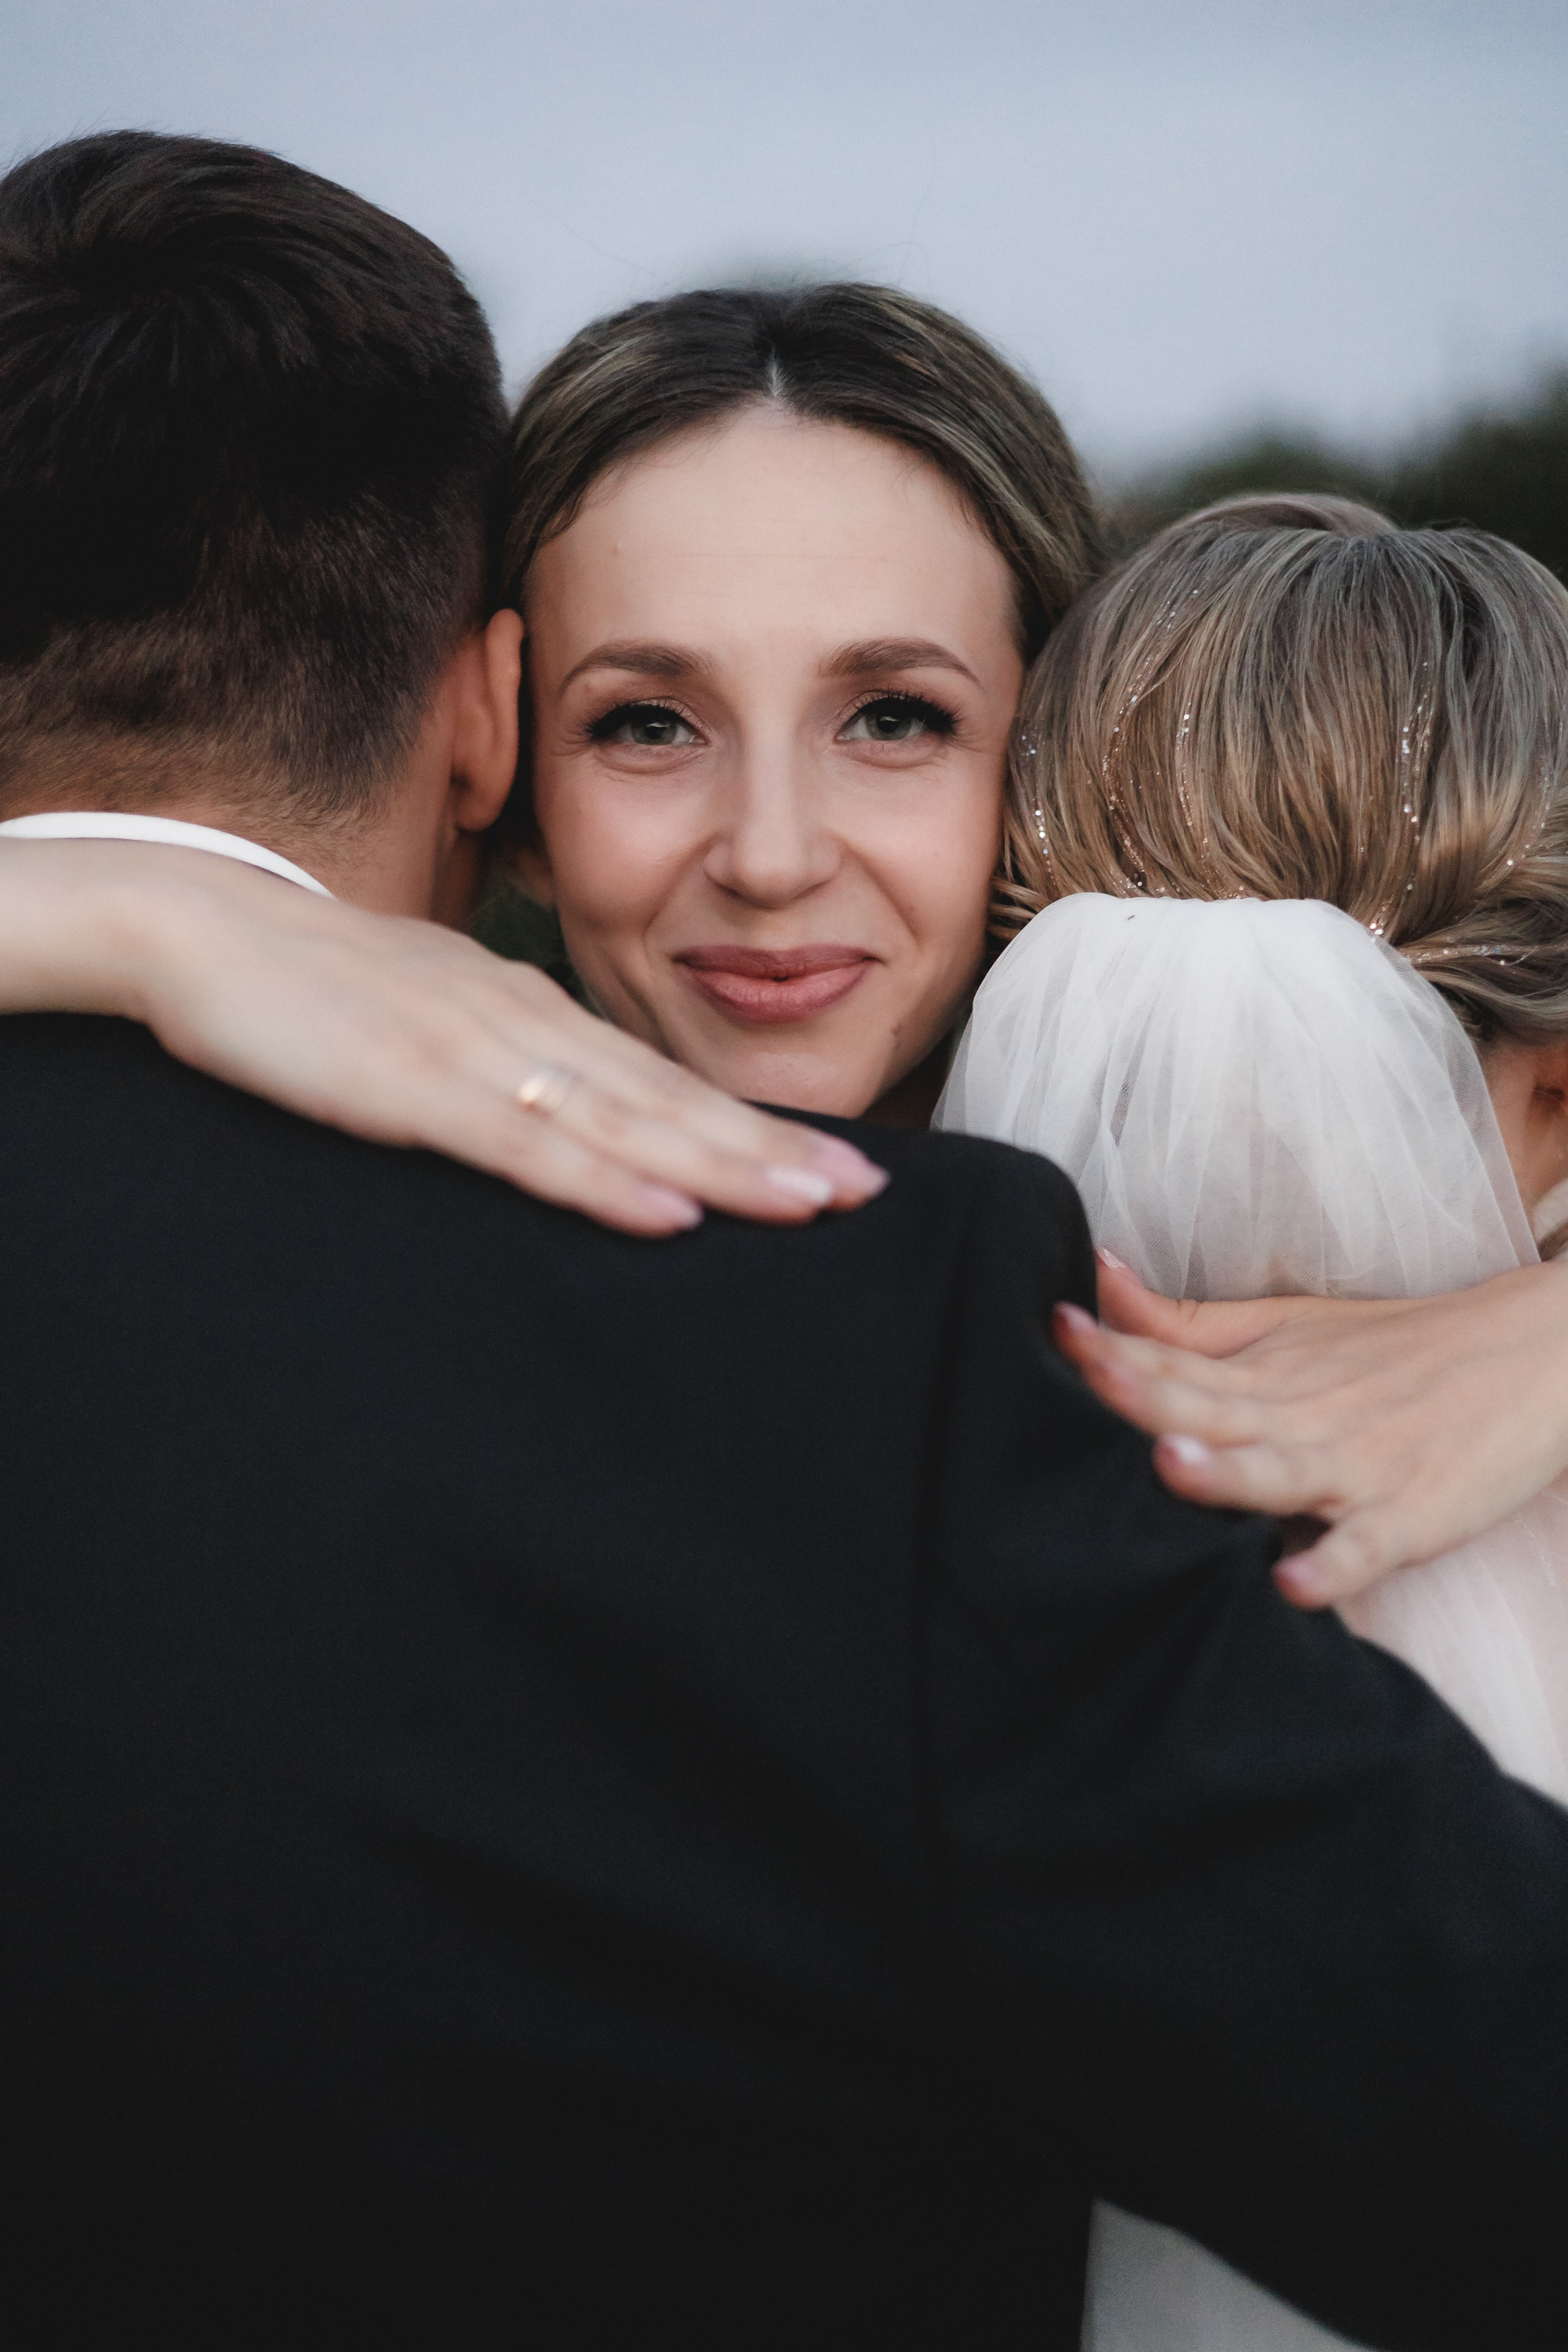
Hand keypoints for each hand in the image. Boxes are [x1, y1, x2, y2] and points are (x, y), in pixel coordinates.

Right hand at [3, 843, 886, 1234]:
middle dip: (771, 1150)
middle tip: (867, 1193)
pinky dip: (606, 1179)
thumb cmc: (311, 982)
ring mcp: (473, 1054)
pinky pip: (528, 1144)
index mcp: (526, 1009)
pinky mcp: (413, 1088)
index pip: (658, 1080)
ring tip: (811, 1204)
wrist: (197, 923)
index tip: (832, 1167)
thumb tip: (563, 1110)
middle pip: (668, 1100)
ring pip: (623, 1121)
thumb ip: (500, 1062)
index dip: (750, 1126)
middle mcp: (522, 1024)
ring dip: (722, 1166)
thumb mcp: (426, 1019)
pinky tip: (669, 1209)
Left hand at [1053, 1248, 1567, 1607]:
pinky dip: (1334, 1565)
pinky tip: (1294, 1583)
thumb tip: (1095, 1273)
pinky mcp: (1411, 1515)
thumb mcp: (1288, 1326)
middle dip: (1146, 1398)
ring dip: (1227, 1473)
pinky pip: (1366, 1547)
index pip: (1174, 1359)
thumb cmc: (1392, 1350)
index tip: (1052, 1328)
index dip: (1112, 1350)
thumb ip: (1185, 1321)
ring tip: (1174, 1467)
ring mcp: (1356, 1467)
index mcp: (1263, 1371)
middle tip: (1088, 1378)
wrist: (1533, 1356)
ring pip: (1281, 1473)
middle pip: (1211, 1408)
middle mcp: (1299, 1414)